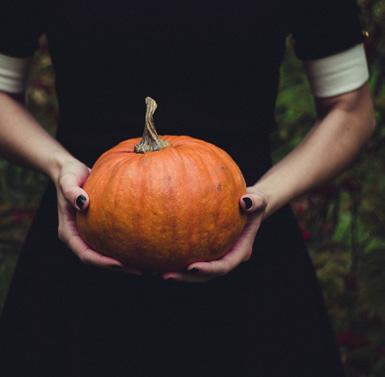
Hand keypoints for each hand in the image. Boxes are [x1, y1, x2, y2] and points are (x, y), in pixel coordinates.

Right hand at [54, 158, 142, 274]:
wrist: (72, 172)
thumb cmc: (69, 175)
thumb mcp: (67, 180)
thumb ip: (71, 191)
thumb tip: (83, 203)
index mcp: (69, 233)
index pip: (85, 255)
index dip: (102, 262)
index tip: (121, 264)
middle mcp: (80, 238)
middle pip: (99, 261)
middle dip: (119, 268)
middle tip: (142, 270)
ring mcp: (90, 235)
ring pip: (108, 255)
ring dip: (126, 262)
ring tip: (149, 264)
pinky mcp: (101, 230)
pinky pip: (115, 242)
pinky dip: (128, 247)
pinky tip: (146, 246)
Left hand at [161, 187, 267, 282]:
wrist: (247, 205)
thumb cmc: (252, 202)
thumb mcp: (258, 200)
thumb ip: (256, 202)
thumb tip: (245, 201)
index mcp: (238, 252)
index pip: (223, 266)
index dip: (208, 270)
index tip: (191, 267)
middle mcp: (224, 257)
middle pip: (204, 276)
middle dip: (185, 278)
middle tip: (165, 276)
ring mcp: (213, 255)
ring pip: (192, 270)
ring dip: (175, 272)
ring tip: (151, 270)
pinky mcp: (202, 248)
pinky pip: (185, 254)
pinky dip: (170, 256)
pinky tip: (152, 252)